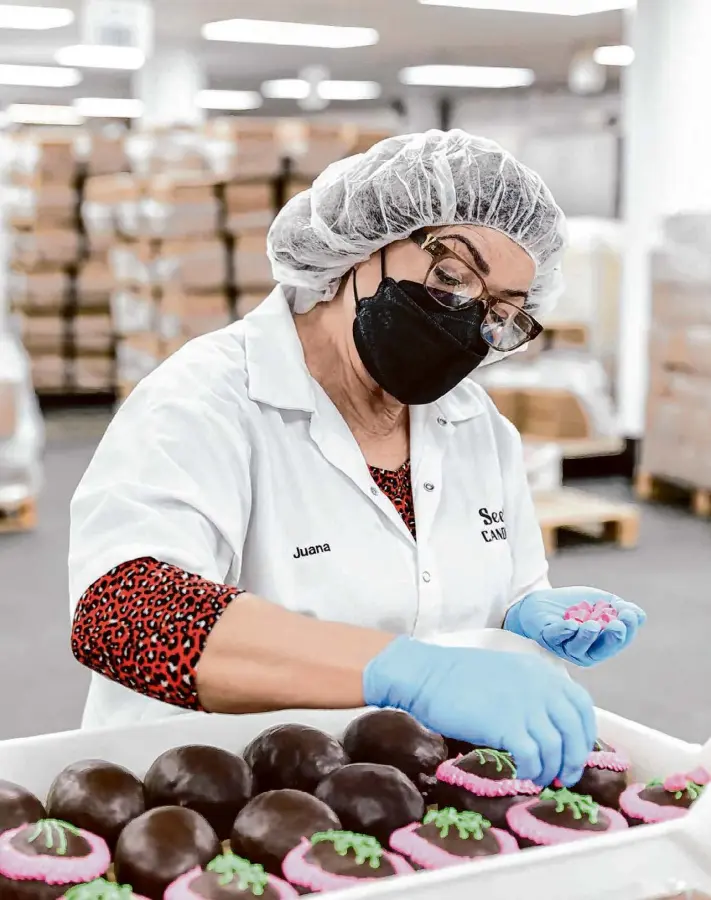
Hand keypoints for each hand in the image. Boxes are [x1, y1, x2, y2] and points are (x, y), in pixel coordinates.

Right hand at [363, 636, 595, 787]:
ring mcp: (524, 705)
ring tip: (540, 779)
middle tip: (564, 776)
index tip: (575, 750)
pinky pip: (533, 756)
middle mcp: (539, 686)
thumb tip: (546, 724)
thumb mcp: (505, 674)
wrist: (425, 675)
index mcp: (540, 671)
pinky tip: (524, 775)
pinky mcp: (505, 724)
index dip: (585, 733)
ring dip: (552, 769)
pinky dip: (533, 770)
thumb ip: (529, 691)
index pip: (581, 704)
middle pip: (574, 730)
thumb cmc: (457, 677)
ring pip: (556, 748)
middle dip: (574, 758)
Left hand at [504, 586, 645, 667]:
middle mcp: (584, 651)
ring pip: (578, 648)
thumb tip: (638, 615)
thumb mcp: (602, 603)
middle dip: (611, 638)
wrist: (543, 599)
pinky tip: (571, 624)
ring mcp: (564, 646)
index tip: (629, 614)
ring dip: (586, 637)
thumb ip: (621, 609)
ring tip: (593, 625)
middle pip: (600, 651)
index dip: (627, 630)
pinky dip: (563, 632)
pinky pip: (556, 638)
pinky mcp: (547, 637)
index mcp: (600, 644)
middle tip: (617, 625)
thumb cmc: (575, 605)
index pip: (618, 642)